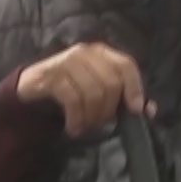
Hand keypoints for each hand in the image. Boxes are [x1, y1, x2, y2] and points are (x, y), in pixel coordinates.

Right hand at [16, 43, 148, 136]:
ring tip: (85, 127)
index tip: (135, 110)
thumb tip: (150, 110)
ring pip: (93, 93)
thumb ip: (123, 98)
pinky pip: (73, 100)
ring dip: (91, 118)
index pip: (126, 65)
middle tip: (99, 124)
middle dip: (108, 110)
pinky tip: (73, 129)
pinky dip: (76, 120)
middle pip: (111, 83)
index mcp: (101, 53)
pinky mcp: (51, 75)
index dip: (134, 87)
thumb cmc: (70, 89)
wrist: (30, 89)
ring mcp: (67, 62)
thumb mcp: (98, 91)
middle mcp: (85, 52)